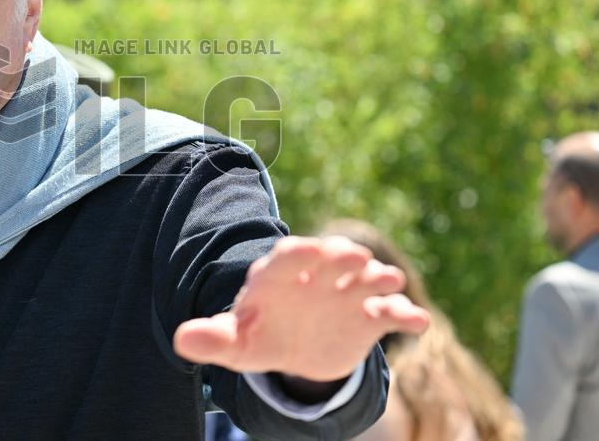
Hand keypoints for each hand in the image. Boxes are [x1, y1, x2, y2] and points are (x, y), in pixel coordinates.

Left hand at [173, 235, 429, 381]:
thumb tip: (181, 340)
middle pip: (332, 259)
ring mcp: (347, 294)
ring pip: (367, 279)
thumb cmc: (259, 336)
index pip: (286, 257)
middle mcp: (317, 277)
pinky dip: (405, 315)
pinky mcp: (371, 316)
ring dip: (378, 279)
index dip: (296, 254)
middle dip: (342, 256)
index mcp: (279, 277)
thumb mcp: (235, 343)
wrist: (294, 349)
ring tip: (389, 282)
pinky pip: (392, 312)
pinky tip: (417, 322)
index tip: (307, 250)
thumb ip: (212, 338)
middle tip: (354, 258)